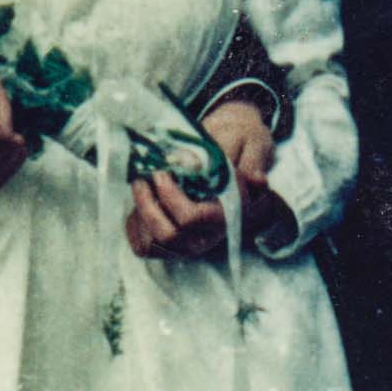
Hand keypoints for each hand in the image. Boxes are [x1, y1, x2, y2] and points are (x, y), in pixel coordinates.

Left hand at [125, 101, 288, 259]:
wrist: (229, 150)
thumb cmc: (235, 145)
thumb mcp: (246, 144)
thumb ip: (245, 160)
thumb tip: (257, 179)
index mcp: (228, 213)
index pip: (190, 218)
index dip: (169, 196)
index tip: (160, 172)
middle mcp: (208, 235)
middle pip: (168, 235)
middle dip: (147, 205)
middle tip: (142, 179)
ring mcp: (188, 244)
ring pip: (151, 244)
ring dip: (139, 213)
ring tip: (140, 185)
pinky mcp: (171, 247)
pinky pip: (143, 247)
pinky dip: (134, 226)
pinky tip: (140, 203)